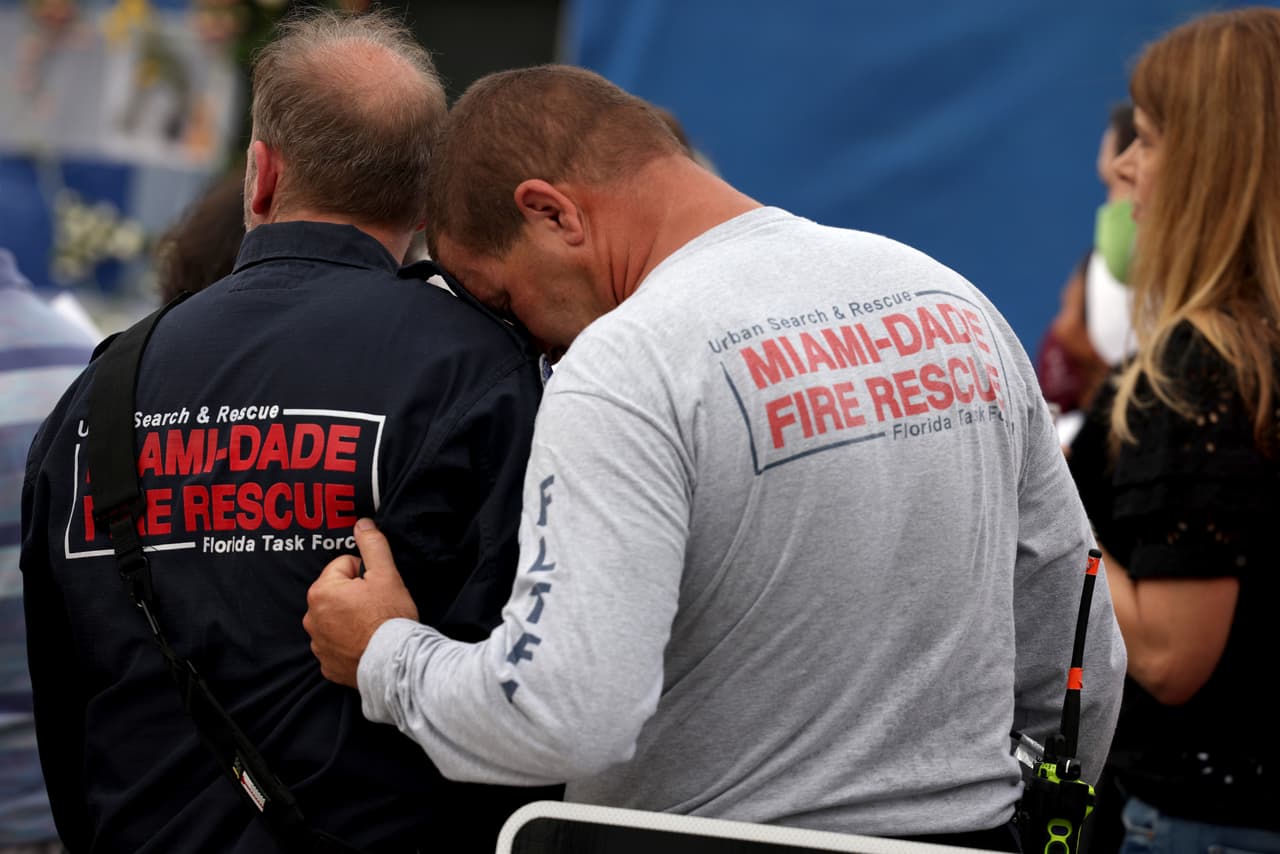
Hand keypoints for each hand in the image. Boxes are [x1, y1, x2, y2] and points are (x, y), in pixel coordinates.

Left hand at [304, 518, 417, 686]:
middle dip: (355, 596)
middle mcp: (311, 617)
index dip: (366, 575)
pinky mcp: (326, 665)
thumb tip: (362, 523)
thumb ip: (372, 545)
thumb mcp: (386, 574)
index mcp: (321, 591)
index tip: (377, 589)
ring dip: (350, 619)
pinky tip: (366, 644)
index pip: (344, 567)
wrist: (395, 664)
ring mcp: (317, 644)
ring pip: (336, 619)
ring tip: (373, 627)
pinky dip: (349, 643)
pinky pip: (337, 644)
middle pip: (337, 593)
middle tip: (377, 607)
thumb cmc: (390, 617)